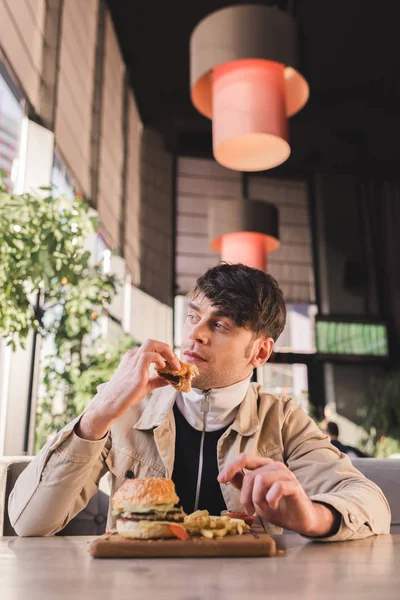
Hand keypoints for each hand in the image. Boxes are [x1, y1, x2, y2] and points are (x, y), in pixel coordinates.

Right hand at [76, 340, 179, 439]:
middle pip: (153, 342)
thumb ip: (157, 380)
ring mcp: (133, 361)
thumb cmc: (126, 395)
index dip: (165, 354)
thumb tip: (171, 379)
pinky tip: (162, 369)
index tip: (174, 364)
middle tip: (176, 363)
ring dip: (167, 353)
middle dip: (167, 350)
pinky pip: (149, 355)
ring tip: (174, 366)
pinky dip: (159, 360)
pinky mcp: (135, 369)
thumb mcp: (145, 385)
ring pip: (152, 344)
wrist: (111, 404)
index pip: (152, 348)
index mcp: (133, 358)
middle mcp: (133, 356)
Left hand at [218, 454, 340, 536]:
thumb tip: (226, 477)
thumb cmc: (278, 507)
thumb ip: (243, 485)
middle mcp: (274, 466)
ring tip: (263, 509)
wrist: (299, 520)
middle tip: (250, 510)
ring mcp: (286, 474)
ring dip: (258, 499)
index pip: (245, 459)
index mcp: (264, 466)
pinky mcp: (294, 485)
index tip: (221, 480)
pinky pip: (277, 488)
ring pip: (261, 480)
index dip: (231, 467)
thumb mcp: (255, 497)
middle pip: (251, 475)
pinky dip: (271, 500)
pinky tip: (273, 506)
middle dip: (245, 496)